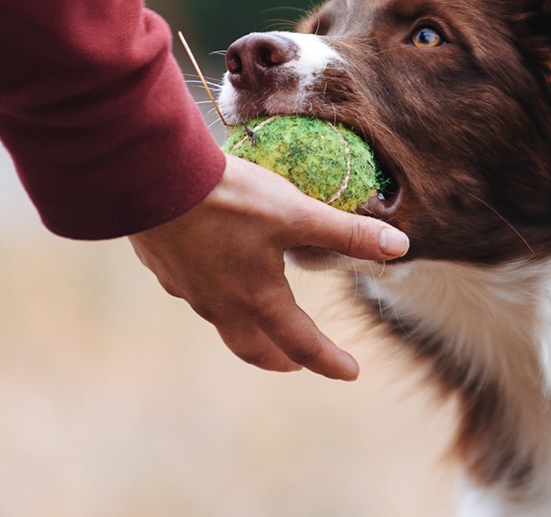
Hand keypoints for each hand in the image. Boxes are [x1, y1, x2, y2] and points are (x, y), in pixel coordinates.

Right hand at [128, 154, 409, 380]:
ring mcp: (188, 290)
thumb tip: (400, 245)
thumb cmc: (228, 199)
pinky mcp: (164, 268)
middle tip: (299, 361)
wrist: (151, 179)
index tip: (350, 372)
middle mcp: (221, 305)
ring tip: (259, 318)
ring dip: (247, 329)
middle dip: (281, 358)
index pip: (302, 344)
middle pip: (254, 348)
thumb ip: (347, 232)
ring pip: (223, 322)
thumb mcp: (297, 212)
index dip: (330, 360)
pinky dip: (216, 296)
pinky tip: (216, 275)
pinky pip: (196, 294)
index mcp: (258, 299)